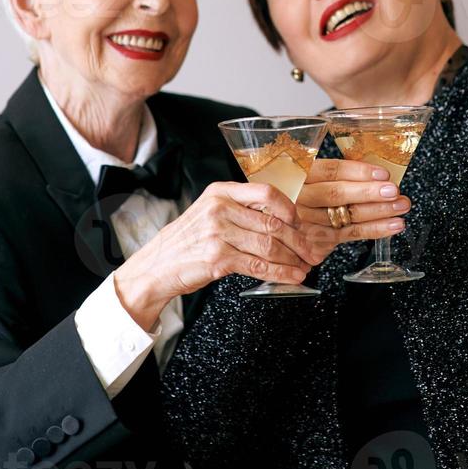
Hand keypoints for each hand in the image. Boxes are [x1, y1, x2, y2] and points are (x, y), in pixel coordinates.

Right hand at [114, 181, 317, 329]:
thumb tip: (280, 219)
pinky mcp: (218, 258)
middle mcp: (220, 208)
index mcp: (221, 192)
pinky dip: (280, 273)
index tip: (300, 222)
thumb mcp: (209, 213)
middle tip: (312, 250)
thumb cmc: (186, 241)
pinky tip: (291, 276)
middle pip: (272, 222)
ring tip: (305, 266)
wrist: (156, 266)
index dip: (289, 208)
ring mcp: (218, 233)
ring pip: (269, 245)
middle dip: (298, 239)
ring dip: (292, 258)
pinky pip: (258, 265)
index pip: (266, 192)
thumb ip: (239, 210)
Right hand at [296, 158, 410, 261]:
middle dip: (369, 192)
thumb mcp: (309, 175)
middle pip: (337, 194)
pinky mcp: (317, 240)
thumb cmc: (303, 192)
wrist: (276, 222)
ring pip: (346, 216)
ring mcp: (308, 221)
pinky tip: (393, 225)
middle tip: (394, 191)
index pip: (330, 171)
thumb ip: (336, 173)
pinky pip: (350, 234)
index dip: (358, 172)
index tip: (382, 173)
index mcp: (300, 175)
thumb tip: (377, 173)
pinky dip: (375, 230)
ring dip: (378, 212)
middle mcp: (301, 198)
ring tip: (401, 206)